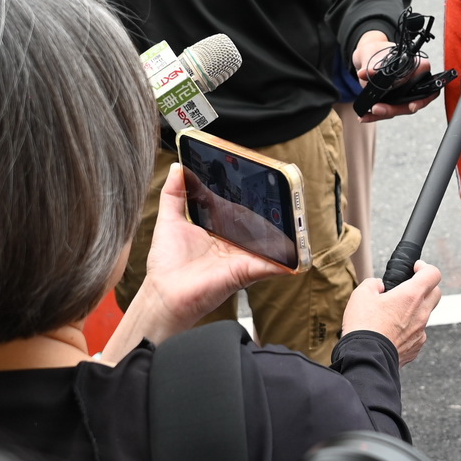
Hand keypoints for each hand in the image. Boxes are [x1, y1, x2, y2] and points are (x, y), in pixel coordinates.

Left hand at [97, 164, 285, 361]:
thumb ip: (174, 193)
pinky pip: (272, 264)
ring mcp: (243, 258)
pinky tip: (297, 247)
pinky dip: (286, 258)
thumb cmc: (166, 263)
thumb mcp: (169, 220)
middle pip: (259, 224)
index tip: (258, 177)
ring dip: (285, 230)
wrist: (164, 293)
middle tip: (283, 188)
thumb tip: (176, 167)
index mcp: (220, 230)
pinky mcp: (246, 271)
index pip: (240, 210)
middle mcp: (235, 244)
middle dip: (272, 208)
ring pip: (270, 241)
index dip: (249, 195)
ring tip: (295, 211)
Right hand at [340, 260, 440, 363]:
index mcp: (411, 296)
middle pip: (436, 293)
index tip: (415, 268)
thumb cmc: (363, 326)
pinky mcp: (416, 347)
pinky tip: (393, 332)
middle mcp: (421, 313)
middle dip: (425, 287)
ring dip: (415, 310)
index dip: (424, 267)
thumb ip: (373, 284)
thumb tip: (379, 287)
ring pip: (425, 315)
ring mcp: (421, 332)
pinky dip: (409, 329)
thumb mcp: (361, 294)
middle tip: (408, 288)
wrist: (365, 357)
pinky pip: (418, 333)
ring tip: (394, 313)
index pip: (433, 274)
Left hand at [351, 31, 434, 122]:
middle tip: (378, 109)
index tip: (412, 105)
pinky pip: (387, 110)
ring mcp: (403, 93)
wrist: (367, 57)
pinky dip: (375, 115)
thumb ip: (371, 66)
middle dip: (395, 109)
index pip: (428, 85)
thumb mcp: (372, 56)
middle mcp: (412, 82)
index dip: (423, 98)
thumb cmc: (376, 51)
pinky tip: (364, 116)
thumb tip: (364, 73)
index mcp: (416, 68)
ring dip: (383, 113)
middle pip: (411, 102)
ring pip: (399, 108)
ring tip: (368, 114)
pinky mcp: (392, 100)